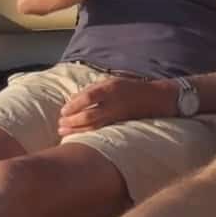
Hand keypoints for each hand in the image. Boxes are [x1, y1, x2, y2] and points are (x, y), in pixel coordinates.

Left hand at [57, 76, 173, 136]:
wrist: (154, 98)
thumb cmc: (128, 88)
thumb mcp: (111, 82)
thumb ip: (92, 90)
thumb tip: (72, 101)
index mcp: (110, 88)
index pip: (88, 97)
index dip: (74, 105)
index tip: (63, 111)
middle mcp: (114, 102)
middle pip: (89, 115)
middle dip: (72, 121)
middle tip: (60, 124)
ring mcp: (117, 115)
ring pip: (94, 125)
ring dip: (77, 129)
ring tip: (63, 131)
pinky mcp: (120, 125)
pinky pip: (101, 130)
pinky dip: (88, 132)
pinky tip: (78, 134)